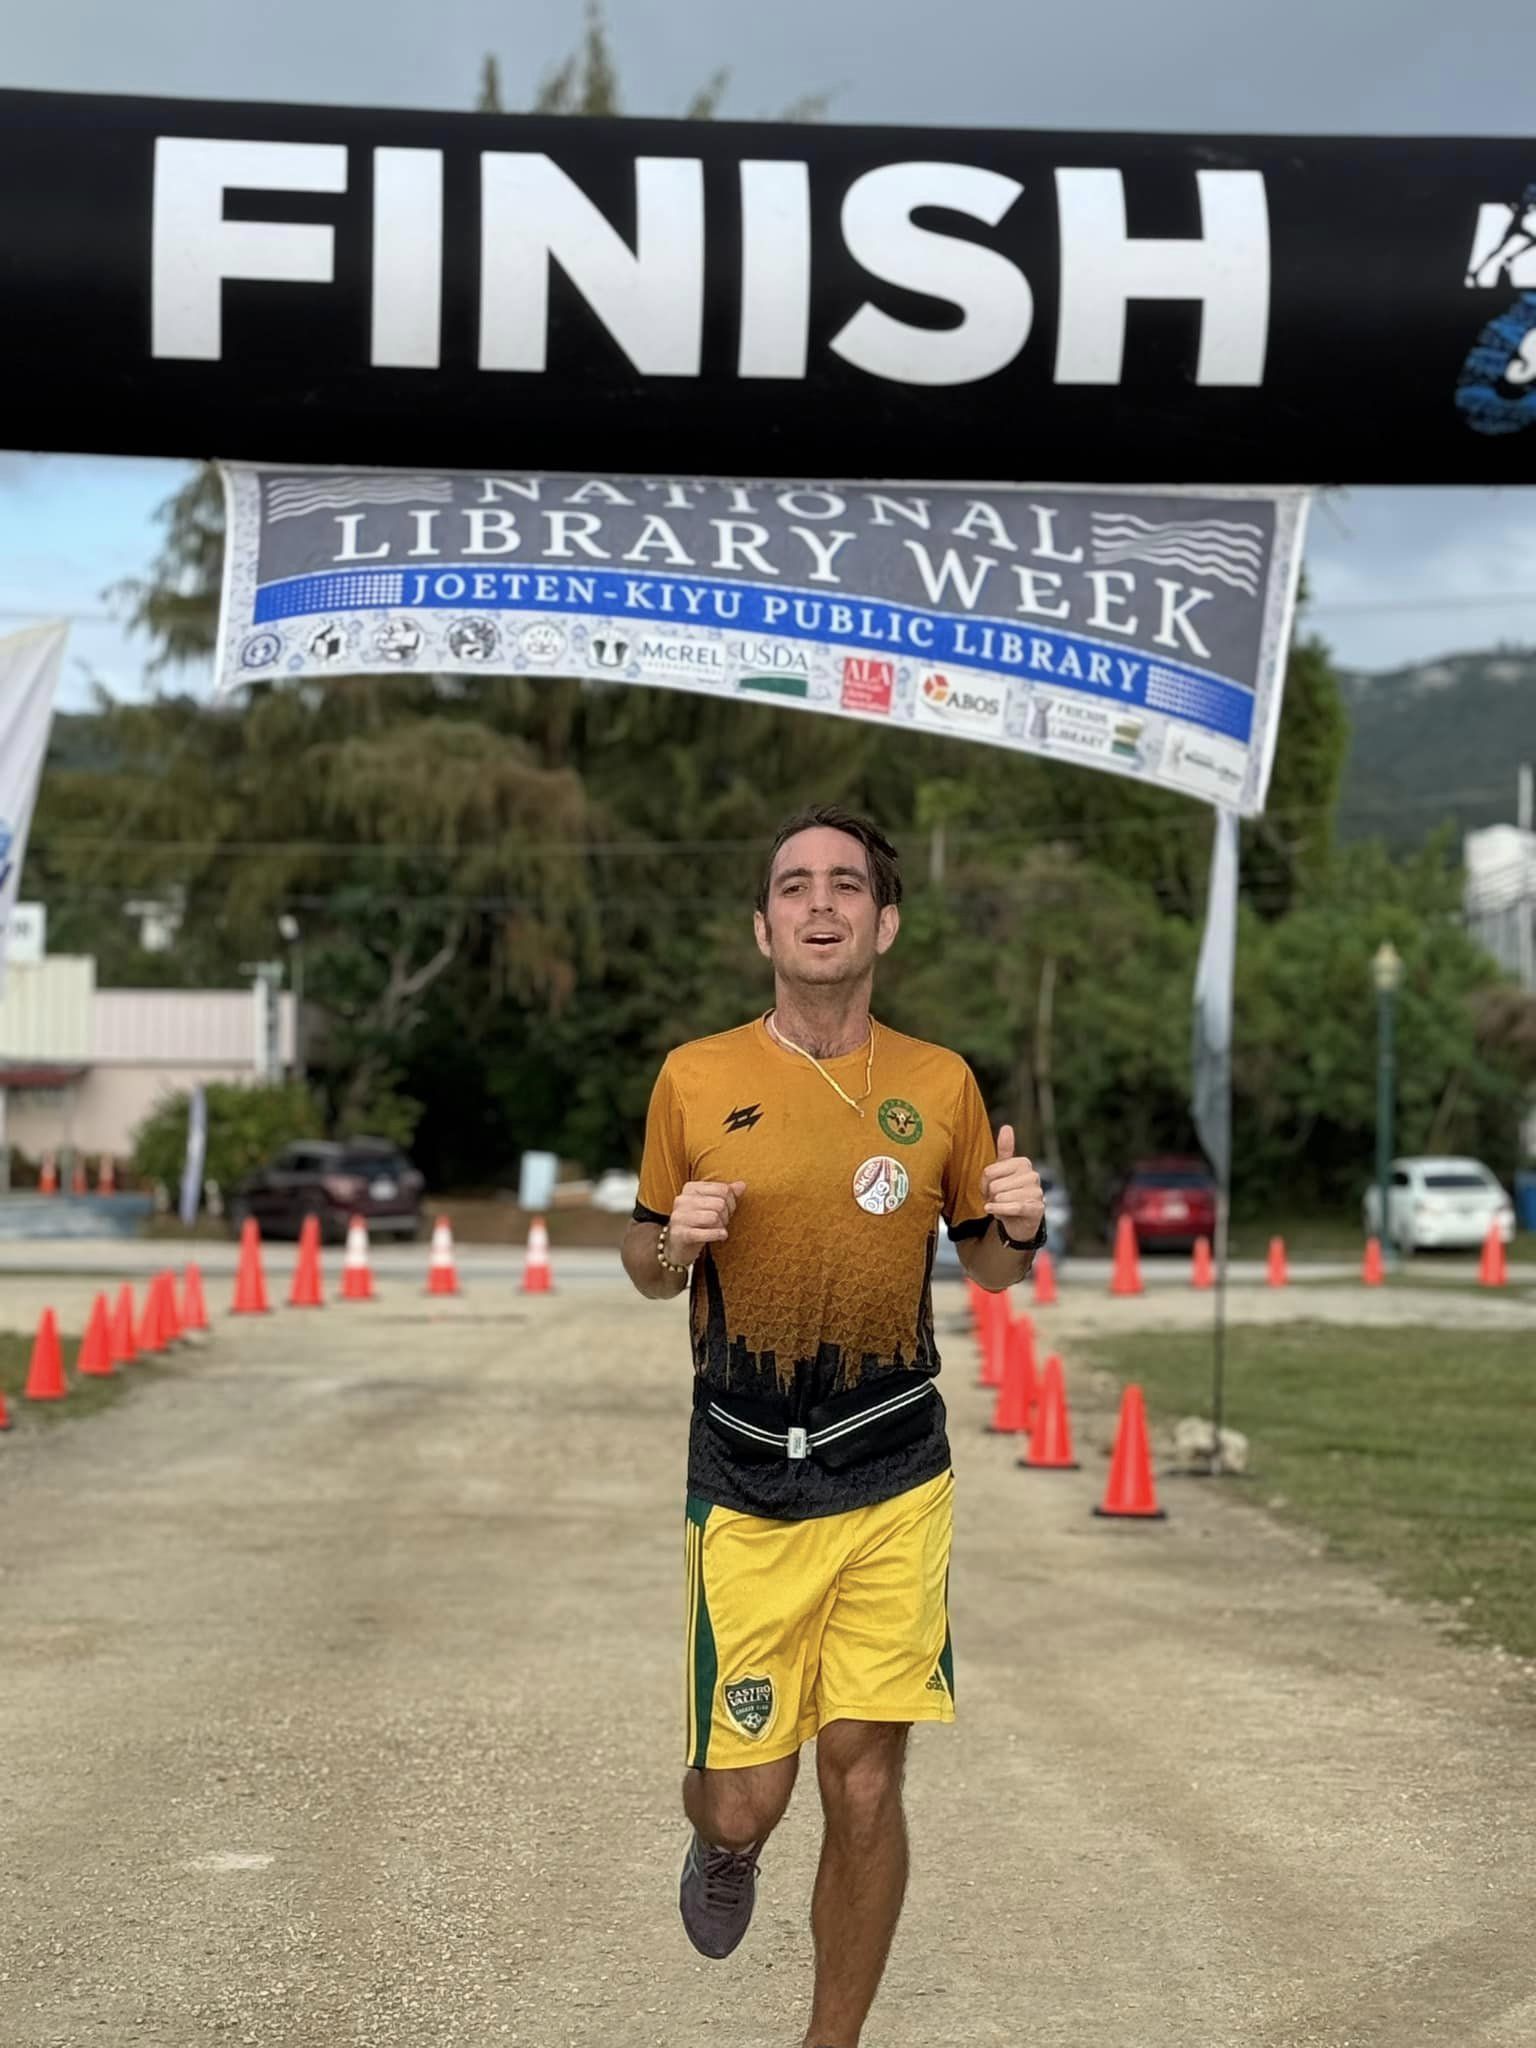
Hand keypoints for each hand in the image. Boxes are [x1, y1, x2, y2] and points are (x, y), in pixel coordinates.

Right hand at [667, 1180, 746, 1262]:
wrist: (677, 1244)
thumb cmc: (698, 1222)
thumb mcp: (711, 1205)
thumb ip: (726, 1194)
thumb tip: (742, 1185)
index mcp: (691, 1188)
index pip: (723, 1189)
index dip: (732, 1202)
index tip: (728, 1210)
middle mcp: (683, 1200)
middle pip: (720, 1203)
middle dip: (727, 1215)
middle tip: (723, 1222)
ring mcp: (680, 1217)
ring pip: (714, 1217)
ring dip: (721, 1226)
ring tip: (718, 1229)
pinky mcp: (681, 1234)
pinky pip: (706, 1233)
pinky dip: (718, 1235)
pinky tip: (720, 1236)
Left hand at [981, 1127, 1043, 1241]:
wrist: (1019, 1221)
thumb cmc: (1008, 1193)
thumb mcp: (1002, 1171)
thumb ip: (1005, 1149)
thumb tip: (1007, 1127)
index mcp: (1023, 1163)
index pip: (989, 1171)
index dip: (984, 1183)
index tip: (990, 1188)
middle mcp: (1033, 1175)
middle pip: (994, 1185)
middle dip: (990, 1196)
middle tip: (996, 1199)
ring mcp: (1037, 1192)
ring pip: (1002, 1196)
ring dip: (995, 1205)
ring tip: (1002, 1206)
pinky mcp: (1038, 1208)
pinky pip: (1013, 1207)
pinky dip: (999, 1210)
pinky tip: (992, 1211)